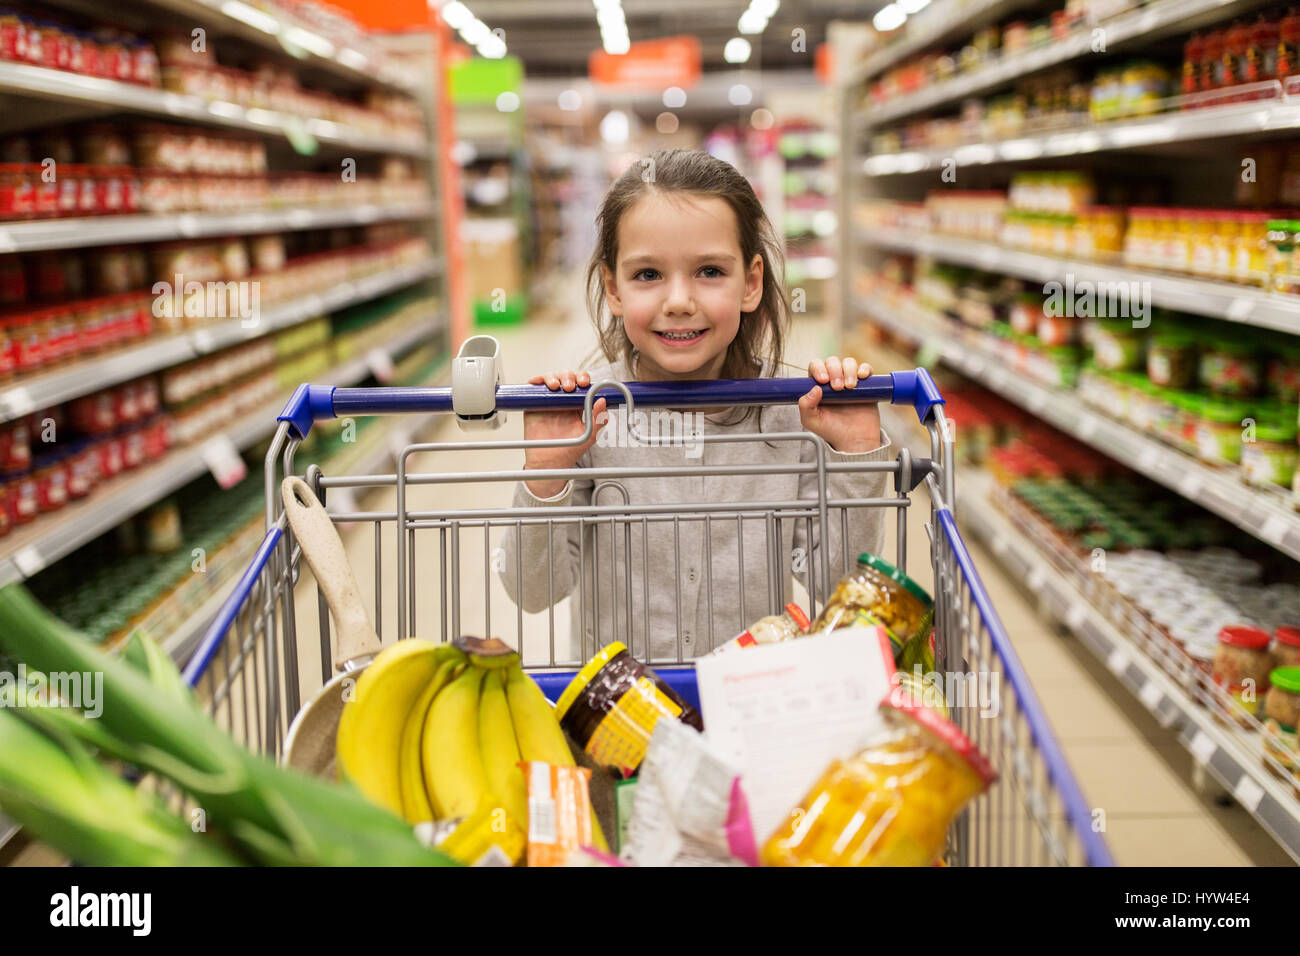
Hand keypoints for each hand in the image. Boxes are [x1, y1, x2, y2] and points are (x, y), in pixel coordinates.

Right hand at [523, 370, 607, 497]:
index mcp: (578, 406)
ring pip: (551, 379)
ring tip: (556, 386)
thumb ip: (599, 419)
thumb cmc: (569, 451)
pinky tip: (538, 383)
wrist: (549, 464)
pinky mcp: (534, 405)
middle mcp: (563, 401)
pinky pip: (534, 388)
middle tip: (570, 386)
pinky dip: (536, 381)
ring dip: (553, 377)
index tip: (585, 382)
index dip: (583, 378)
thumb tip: (602, 400)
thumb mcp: (589, 436)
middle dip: (569, 376)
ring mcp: (548, 401)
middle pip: (566, 377)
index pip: (582, 385)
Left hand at [798, 356, 881, 453]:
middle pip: (832, 362)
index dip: (818, 369)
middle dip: (834, 371)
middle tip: (838, 388)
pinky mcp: (866, 385)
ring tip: (849, 387)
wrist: (853, 440)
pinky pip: (866, 369)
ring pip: (848, 362)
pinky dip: (864, 369)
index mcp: (817, 385)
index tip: (823, 380)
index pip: (815, 366)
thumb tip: (814, 389)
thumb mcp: (811, 421)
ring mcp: (849, 380)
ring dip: (849, 370)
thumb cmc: (831, 430)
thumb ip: (805, 406)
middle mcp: (833, 380)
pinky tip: (862, 377)